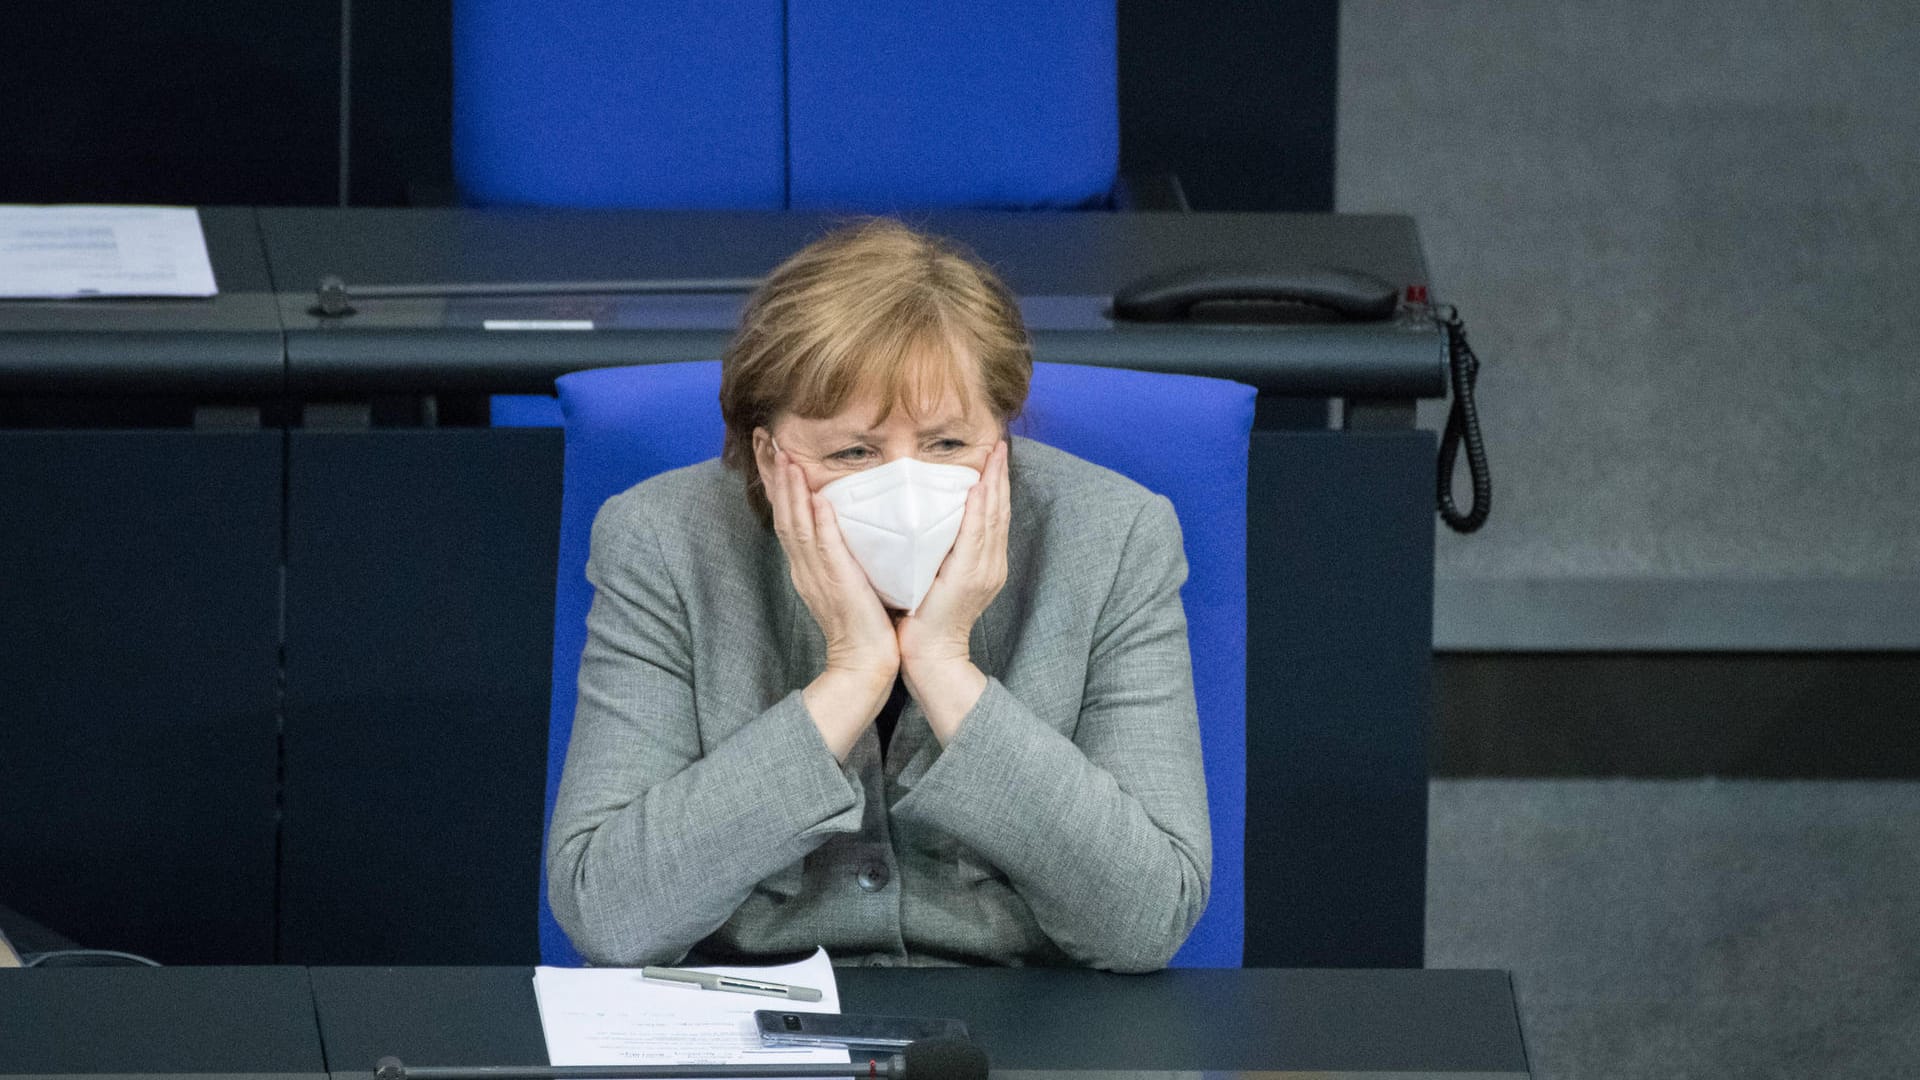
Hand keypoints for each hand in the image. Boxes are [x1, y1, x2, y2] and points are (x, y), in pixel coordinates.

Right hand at [756, 433, 897, 757]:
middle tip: (766, 436)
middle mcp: (804, 566)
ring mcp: (816, 576)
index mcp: (807, 563)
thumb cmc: (864, 620)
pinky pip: (824, 551)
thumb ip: (841, 548)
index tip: (771, 447)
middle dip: (773, 474)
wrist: (865, 662)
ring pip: (795, 525)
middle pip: (781, 512)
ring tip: (783, 456)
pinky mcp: (835, 586)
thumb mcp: (847, 576)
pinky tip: (817, 500)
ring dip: (789, 490)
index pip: (787, 513)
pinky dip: (819, 524)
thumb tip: (843, 516)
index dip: (777, 480)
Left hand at [896, 440, 1008, 740]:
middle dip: (1000, 476)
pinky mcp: (970, 577)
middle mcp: (991, 564)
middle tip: (1000, 444)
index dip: (995, 484)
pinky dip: (979, 509)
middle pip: (999, 510)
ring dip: (994, 484)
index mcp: (984, 563)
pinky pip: (977, 535)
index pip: (992, 515)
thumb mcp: (936, 577)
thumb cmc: (926, 619)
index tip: (994, 455)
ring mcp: (984, 571)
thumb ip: (940, 551)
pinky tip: (979, 487)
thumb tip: (928, 522)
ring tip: (995, 455)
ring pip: (993, 517)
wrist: (931, 657)